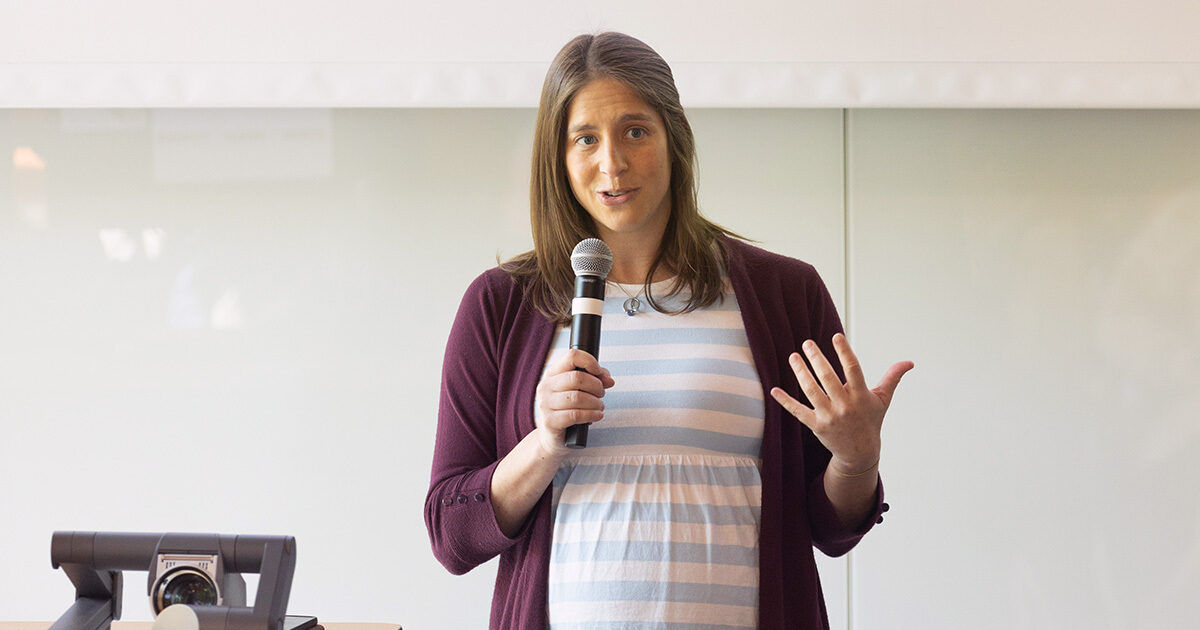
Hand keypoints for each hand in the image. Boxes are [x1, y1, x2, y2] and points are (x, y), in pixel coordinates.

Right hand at [534, 349, 615, 455]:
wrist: (552, 437)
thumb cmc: (567, 409)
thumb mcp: (579, 390)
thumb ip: (595, 379)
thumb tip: (608, 379)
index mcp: (552, 373)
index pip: (571, 356)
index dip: (590, 361)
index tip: (599, 372)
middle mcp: (545, 386)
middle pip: (577, 378)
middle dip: (596, 386)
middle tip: (601, 393)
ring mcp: (545, 404)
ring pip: (577, 397)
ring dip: (595, 402)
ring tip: (599, 406)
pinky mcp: (550, 421)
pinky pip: (576, 415)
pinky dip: (592, 414)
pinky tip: (597, 415)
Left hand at [770, 332, 912, 472]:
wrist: (860, 453)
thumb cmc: (870, 420)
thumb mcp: (883, 399)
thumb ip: (893, 377)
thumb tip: (909, 362)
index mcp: (861, 396)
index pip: (853, 369)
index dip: (844, 352)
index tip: (836, 336)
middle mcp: (845, 406)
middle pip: (828, 378)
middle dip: (816, 358)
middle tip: (807, 342)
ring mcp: (829, 416)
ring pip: (811, 391)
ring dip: (800, 372)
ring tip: (793, 356)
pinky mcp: (816, 426)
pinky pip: (798, 411)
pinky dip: (785, 401)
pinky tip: (773, 390)